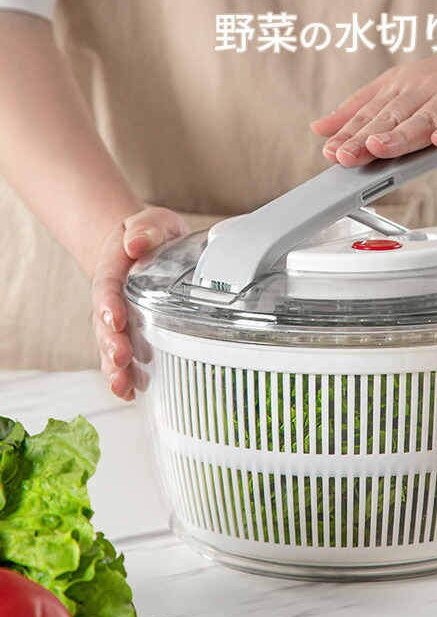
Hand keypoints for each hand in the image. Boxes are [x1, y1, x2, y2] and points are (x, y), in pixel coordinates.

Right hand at [91, 207, 189, 399]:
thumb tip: (137, 241)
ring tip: (122, 385)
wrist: (145, 246)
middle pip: (104, 324)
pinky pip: (124, 358)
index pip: (107, 287)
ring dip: (115, 367)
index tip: (115, 319)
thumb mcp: (152, 221)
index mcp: (115, 269)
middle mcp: (111, 300)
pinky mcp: (131, 333)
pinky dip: (128, 377)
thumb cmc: (151, 235)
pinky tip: (133, 395)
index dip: (109, 304)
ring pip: (110, 346)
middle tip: (120, 359)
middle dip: (111, 343)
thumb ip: (146, 228)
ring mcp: (119, 320)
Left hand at [310, 42, 436, 166]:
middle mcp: (425, 89)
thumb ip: (362, 109)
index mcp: (402, 87)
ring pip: (426, 117)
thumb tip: (321, 128)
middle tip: (344, 156)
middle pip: (392, 116)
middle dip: (365, 137)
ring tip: (379, 148)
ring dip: (401, 135)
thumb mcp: (402, 89)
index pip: (370, 112)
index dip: (348, 132)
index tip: (328, 151)